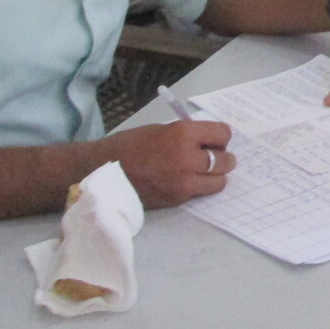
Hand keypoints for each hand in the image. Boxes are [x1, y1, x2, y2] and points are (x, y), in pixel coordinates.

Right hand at [102, 120, 234, 207]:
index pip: (223, 134)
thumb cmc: (129, 146)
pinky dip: (199, 186)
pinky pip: (200, 192)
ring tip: (202, 171)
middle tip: (214, 156)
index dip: (221, 136)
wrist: (103, 173)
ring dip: (215, 175)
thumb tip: (208, 141)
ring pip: (219, 181)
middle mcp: (188, 158)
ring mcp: (184, 181)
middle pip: (225, 160)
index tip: (215, 139)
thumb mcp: (161, 130)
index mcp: (183, 134)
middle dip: (223, 157)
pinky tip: (185, 179)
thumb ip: (187, 135)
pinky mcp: (178, 198)